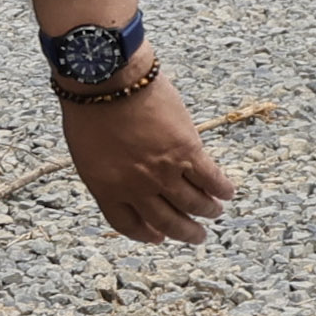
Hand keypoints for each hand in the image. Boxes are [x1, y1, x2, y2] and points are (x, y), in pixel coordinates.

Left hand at [60, 73, 235, 245]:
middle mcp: (137, 188)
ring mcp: (164, 171)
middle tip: (197, 236)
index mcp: (107, 189)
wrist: (106, 79)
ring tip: (215, 212)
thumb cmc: (89, 107)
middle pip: (167, 221)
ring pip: (193, 203)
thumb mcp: (86, 152)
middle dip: (185, 232)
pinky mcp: (187, 151)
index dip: (146, 234)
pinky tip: (228, 192)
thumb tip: (125, 182)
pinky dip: (221, 188)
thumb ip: (107, 173)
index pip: (129, 224)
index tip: (158, 237)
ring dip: (207, 211)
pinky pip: (210, 178)